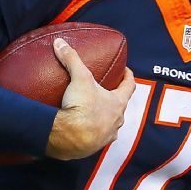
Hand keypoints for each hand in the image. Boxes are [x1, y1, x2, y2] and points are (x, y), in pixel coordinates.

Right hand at [46, 38, 135, 159]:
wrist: (70, 138)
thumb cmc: (82, 108)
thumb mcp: (79, 79)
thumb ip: (71, 59)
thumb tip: (60, 42)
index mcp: (118, 103)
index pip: (129, 86)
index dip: (128, 77)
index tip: (126, 71)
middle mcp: (117, 121)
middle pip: (120, 107)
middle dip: (114, 99)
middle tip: (105, 92)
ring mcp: (107, 135)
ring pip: (109, 124)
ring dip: (104, 118)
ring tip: (92, 112)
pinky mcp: (93, 147)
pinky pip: (95, 138)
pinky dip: (91, 132)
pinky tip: (81, 129)